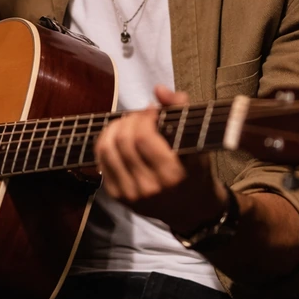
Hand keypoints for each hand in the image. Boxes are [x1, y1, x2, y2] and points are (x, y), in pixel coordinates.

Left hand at [94, 85, 229, 234]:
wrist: (191, 207)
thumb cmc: (195, 167)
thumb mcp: (196, 140)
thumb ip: (180, 109)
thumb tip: (158, 90)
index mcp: (172, 174)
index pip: (143, 137)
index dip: (144, 117)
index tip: (152, 110)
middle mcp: (149, 188)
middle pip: (123, 142)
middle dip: (129, 120)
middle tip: (139, 116)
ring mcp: (131, 194)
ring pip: (107, 150)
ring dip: (113, 129)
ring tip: (127, 123)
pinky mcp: (118, 197)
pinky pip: (101, 162)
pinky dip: (106, 143)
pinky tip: (118, 138)